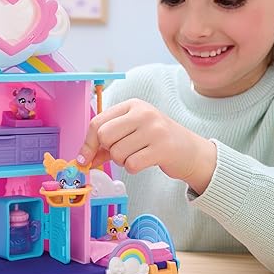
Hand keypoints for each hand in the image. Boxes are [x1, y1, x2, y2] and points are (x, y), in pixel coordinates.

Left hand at [78, 98, 216, 193]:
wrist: (190, 150)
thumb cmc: (157, 140)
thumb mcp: (132, 132)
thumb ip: (107, 142)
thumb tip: (83, 158)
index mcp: (133, 105)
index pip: (98, 122)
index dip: (87, 143)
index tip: (85, 158)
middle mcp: (143, 113)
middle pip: (104, 135)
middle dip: (108, 150)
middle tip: (120, 153)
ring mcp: (154, 129)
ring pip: (117, 152)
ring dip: (122, 161)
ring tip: (137, 155)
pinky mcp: (162, 148)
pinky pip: (131, 164)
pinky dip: (133, 168)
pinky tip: (145, 161)